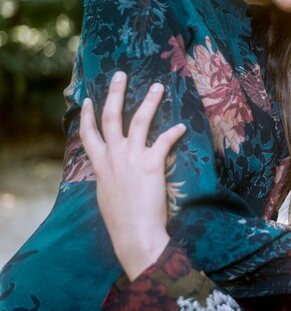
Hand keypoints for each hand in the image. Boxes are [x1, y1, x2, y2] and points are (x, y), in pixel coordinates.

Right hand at [80, 71, 185, 279]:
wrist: (134, 235)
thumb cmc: (121, 221)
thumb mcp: (106, 195)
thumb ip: (108, 178)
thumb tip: (111, 172)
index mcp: (99, 165)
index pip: (89, 134)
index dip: (88, 115)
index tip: (90, 99)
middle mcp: (113, 157)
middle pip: (111, 117)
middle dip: (115, 93)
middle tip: (120, 75)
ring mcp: (131, 158)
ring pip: (139, 120)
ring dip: (149, 101)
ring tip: (157, 86)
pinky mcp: (151, 163)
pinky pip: (164, 140)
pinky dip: (174, 132)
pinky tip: (182, 127)